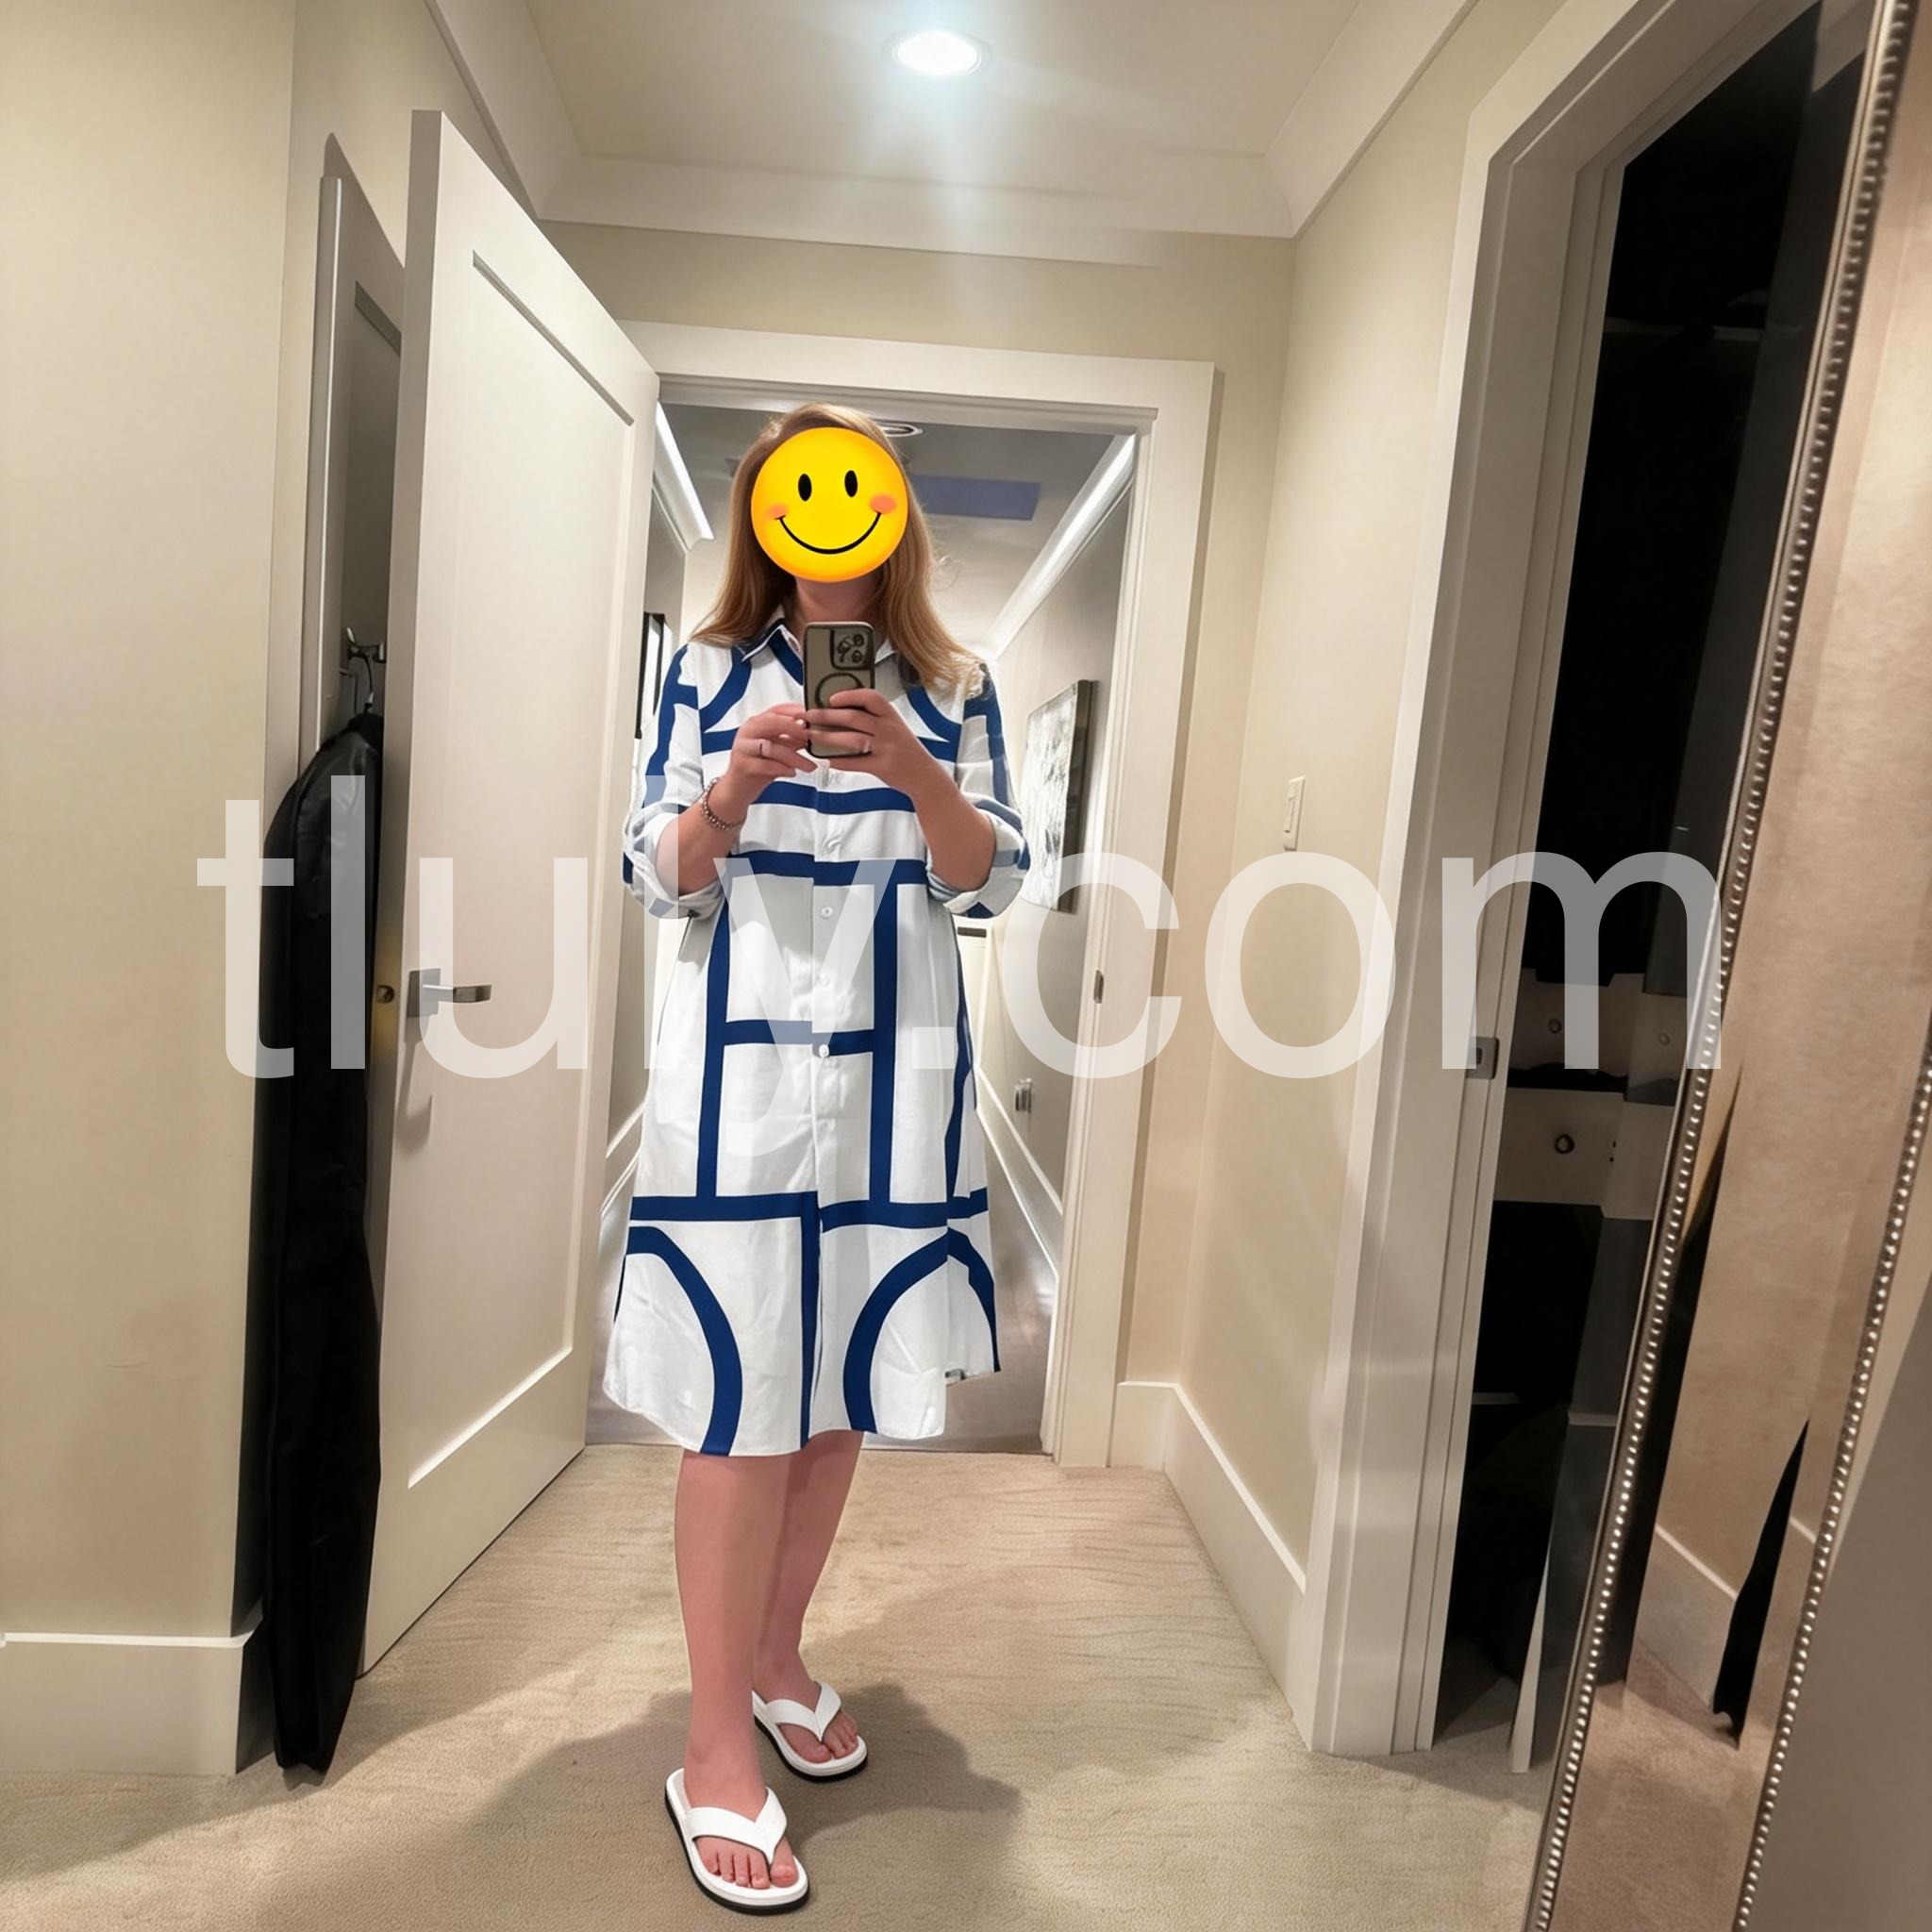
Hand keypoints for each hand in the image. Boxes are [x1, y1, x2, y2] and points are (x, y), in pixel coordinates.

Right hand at [713, 703, 812, 817]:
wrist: (739, 789)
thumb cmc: (759, 766)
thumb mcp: (778, 749)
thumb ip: (792, 739)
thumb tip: (814, 732)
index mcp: (756, 723)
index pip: (777, 710)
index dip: (795, 711)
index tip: (812, 716)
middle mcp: (748, 731)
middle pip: (772, 722)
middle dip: (794, 728)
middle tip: (811, 736)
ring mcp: (743, 747)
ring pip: (771, 747)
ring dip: (794, 757)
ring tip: (810, 766)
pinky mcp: (742, 764)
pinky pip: (765, 765)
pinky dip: (782, 768)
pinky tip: (792, 773)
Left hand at [807, 688, 942, 798]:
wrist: (924, 775)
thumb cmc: (904, 748)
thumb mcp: (894, 727)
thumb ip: (873, 718)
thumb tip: (840, 710)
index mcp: (891, 715)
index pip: (870, 697)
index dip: (849, 695)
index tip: (831, 697)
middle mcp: (889, 729)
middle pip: (854, 718)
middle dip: (827, 716)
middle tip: (809, 716)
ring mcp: (887, 748)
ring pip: (852, 740)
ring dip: (827, 737)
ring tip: (811, 736)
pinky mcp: (883, 767)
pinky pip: (856, 763)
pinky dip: (839, 761)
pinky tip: (826, 759)